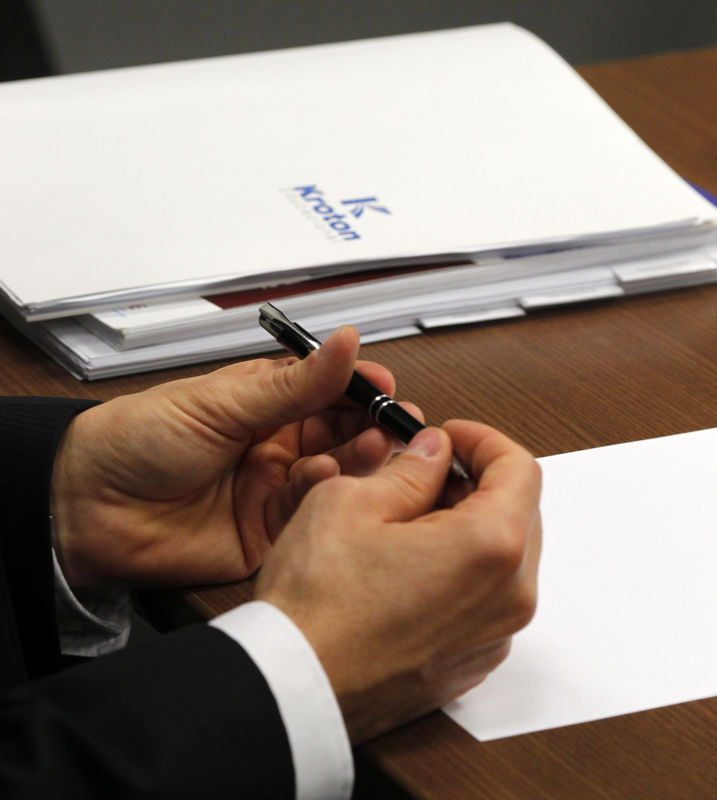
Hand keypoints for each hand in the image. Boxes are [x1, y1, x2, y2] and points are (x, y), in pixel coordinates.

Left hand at [51, 327, 401, 587]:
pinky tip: (327, 483)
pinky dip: (325, 500)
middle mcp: (275, 447)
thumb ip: (292, 383)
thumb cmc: (137, 440)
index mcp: (264, 405)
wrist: (87, 506)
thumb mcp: (221, 402)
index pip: (329, 393)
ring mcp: (272, 491)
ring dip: (357, 462)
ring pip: (335, 477)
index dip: (360, 389)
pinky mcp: (267, 534)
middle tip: (393, 423)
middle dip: (370, 427)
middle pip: (341, 435)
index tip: (387, 387)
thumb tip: (344, 342)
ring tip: (370, 448)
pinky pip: (311, 517)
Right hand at [256, 421, 541, 742]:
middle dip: (476, 480)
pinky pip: (486, 596)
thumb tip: (433, 452)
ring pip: (502, 555)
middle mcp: (509, 597)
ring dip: (468, 523)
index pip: (520, 468)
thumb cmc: (316, 603)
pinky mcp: (472, 659)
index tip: (451, 436)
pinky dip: (462, 567)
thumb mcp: (351, 502)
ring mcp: (494, 635)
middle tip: (426, 470)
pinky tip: (410, 562)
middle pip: (518, 512)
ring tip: (409, 516)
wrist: (295, 687)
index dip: (483, 440)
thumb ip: (410, 469)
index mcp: (490, 547)